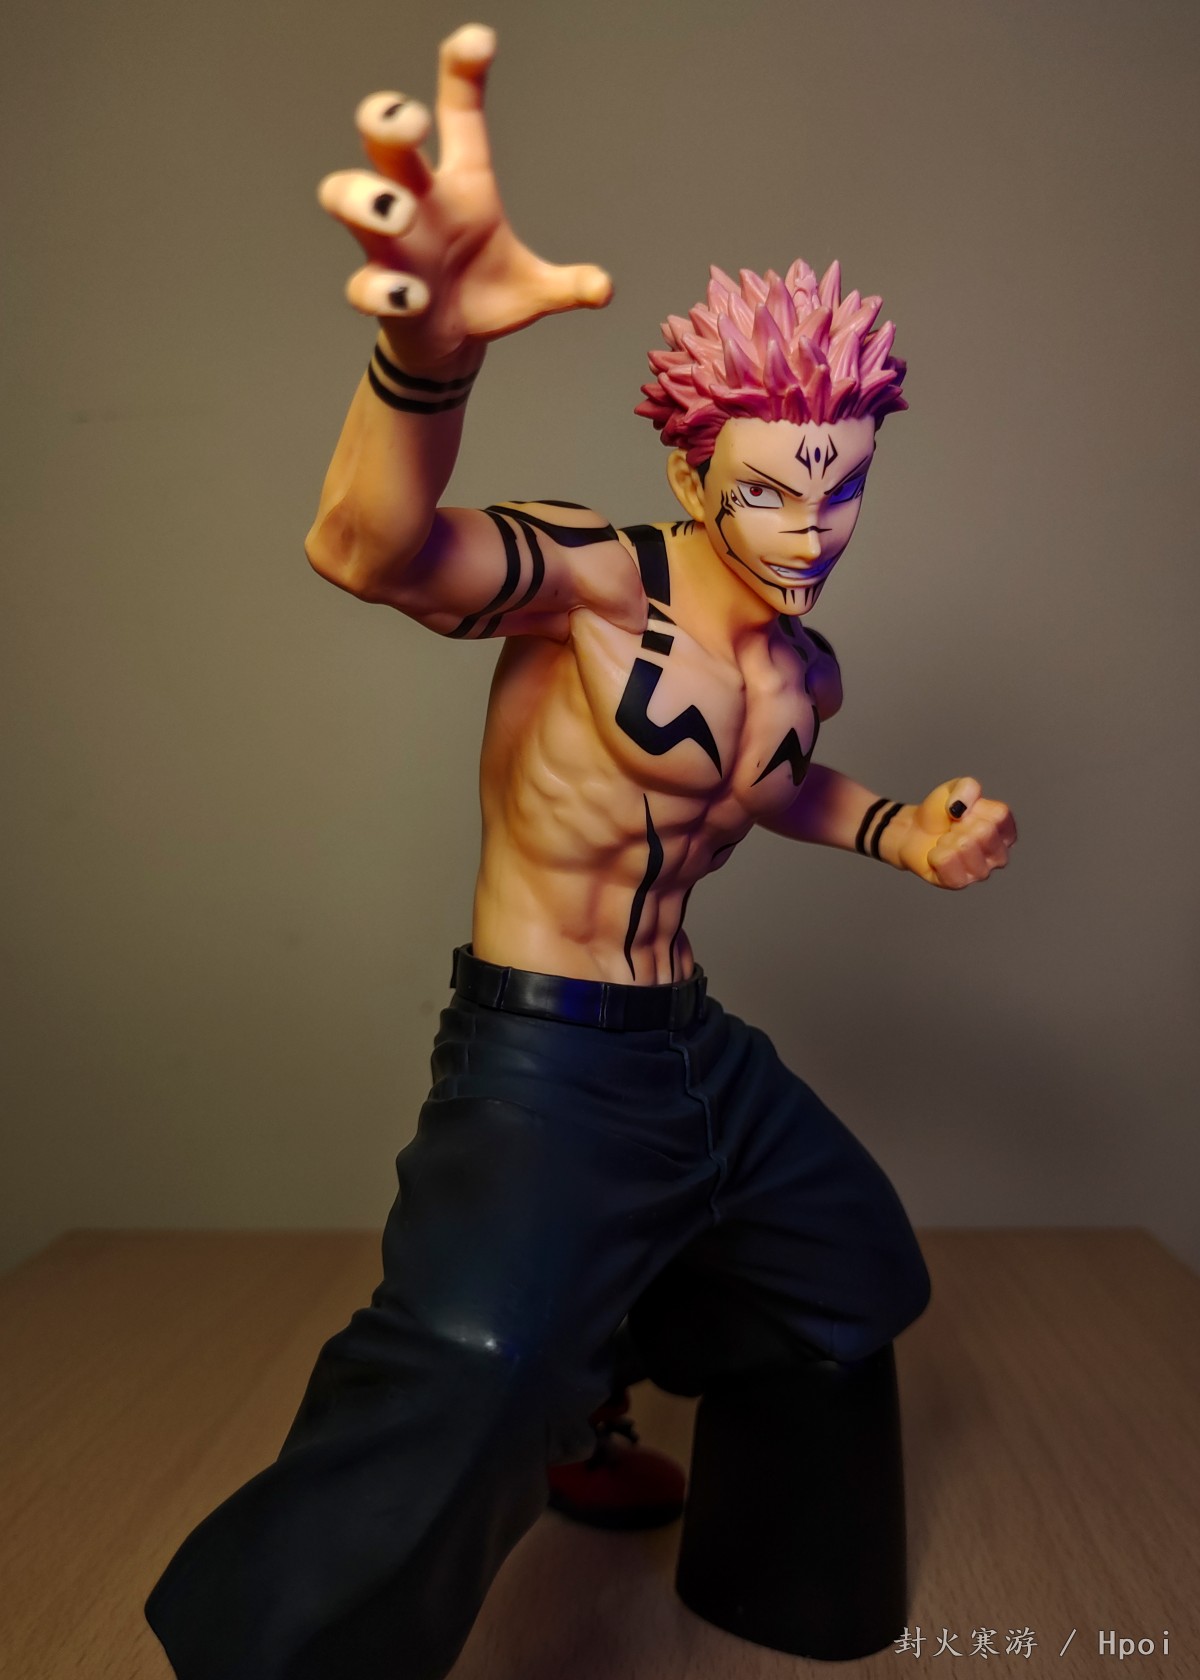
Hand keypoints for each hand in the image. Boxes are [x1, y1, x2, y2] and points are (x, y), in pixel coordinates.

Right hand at [316, 24, 611, 373]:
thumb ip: (569, 285)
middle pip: (382, 138)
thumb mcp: (536, 289)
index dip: (462, 73)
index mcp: (462, 185)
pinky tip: (414, 297)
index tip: (478, 41)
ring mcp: (390, 245)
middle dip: (386, 120)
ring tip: (400, 216)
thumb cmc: (485, 297)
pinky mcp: (377, 291)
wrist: (450, 347)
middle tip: (410, 126)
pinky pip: (363, 282)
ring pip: (345, 194)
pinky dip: (384, 288)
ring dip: (366, 197)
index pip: (458, 114)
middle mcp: (418, 202)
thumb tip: (603, 289)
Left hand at [890, 776, 1016, 888]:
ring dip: (947, 839)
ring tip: (944, 840)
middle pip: (984, 832)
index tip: (964, 812)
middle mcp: (998, 855)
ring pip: (964, 848)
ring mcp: (980, 872)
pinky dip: (935, 854)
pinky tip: (936, 853)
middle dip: (960, 824)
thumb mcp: (955, 788)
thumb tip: (960, 808)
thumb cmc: (941, 812)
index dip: (976, 809)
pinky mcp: (958, 883)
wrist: (914, 831)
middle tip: (952, 828)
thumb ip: (967, 787)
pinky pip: (947, 863)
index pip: (999, 815)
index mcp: (1004, 831)